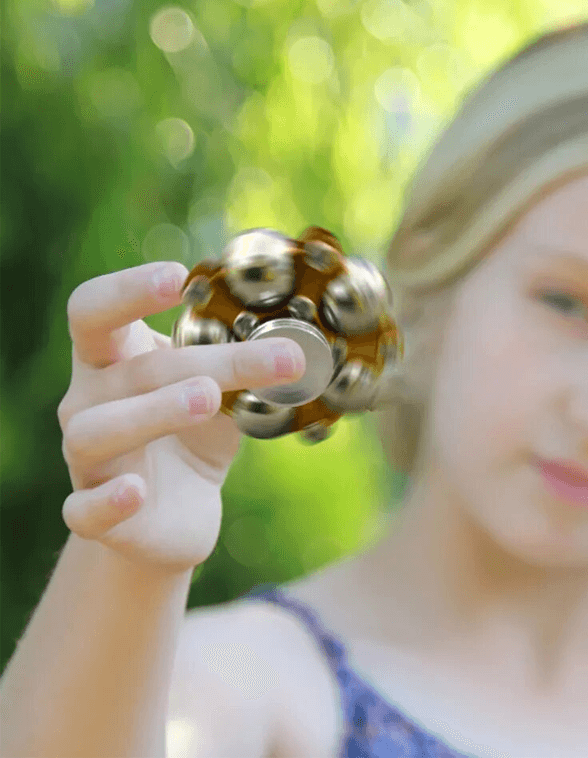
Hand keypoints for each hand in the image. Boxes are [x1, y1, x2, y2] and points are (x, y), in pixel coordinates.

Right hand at [56, 262, 305, 573]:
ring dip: (153, 412)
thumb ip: (240, 365)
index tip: (179, 277)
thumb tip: (300, 338)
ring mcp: (87, 461)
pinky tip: (133, 493)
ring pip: (94, 432)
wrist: (173, 514)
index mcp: (113, 361)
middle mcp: (88, 403)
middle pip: (128, 371)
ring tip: (208, 398)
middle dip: (198, 360)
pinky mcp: (93, 513)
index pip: (94, 311)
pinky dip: (106, 501)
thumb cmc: (194, 437)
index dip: (127, 290)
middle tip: (271, 357)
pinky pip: (84, 509)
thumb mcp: (221, 393)